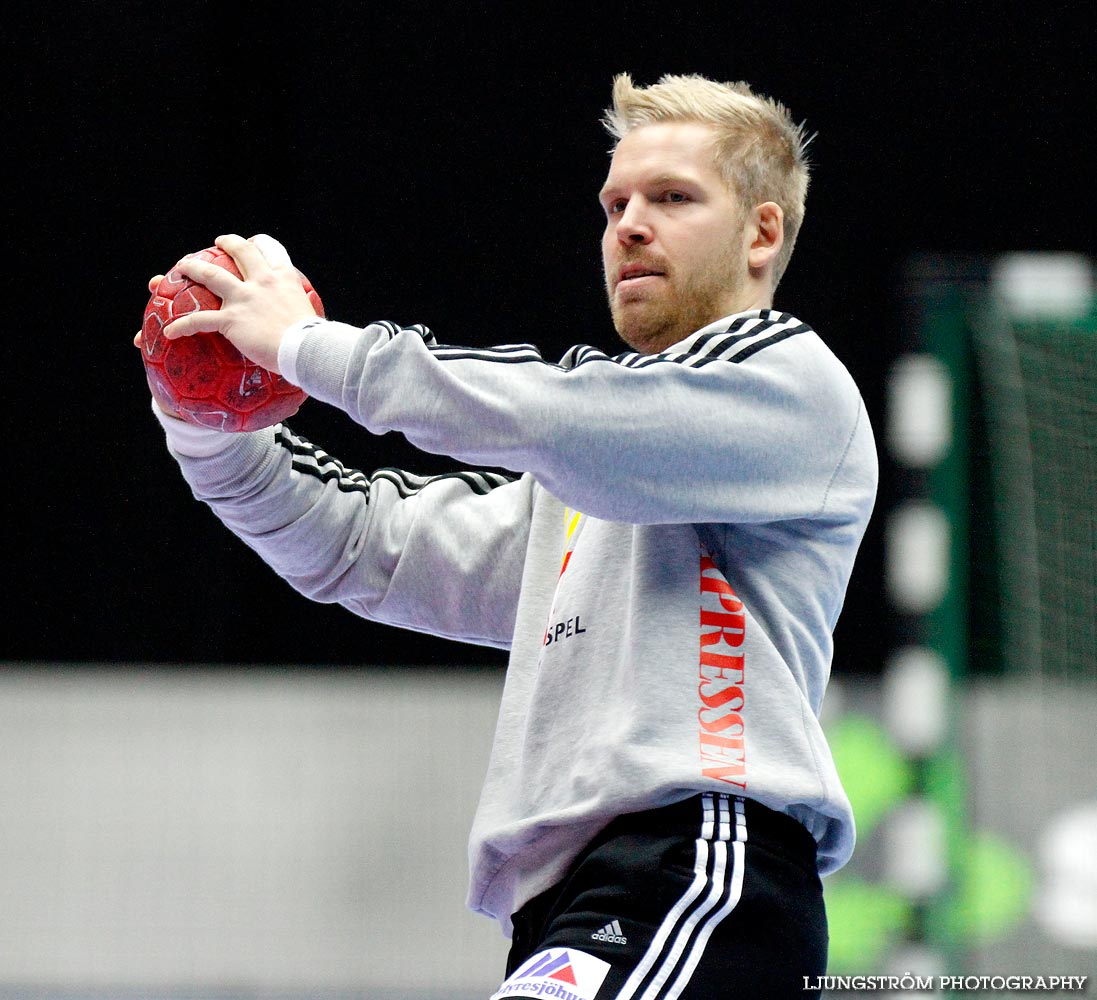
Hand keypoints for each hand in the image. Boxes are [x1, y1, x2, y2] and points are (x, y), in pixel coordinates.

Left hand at [159, 234, 316, 373]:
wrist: (307, 349)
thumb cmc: (315, 341)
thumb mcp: (314, 319)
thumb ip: (306, 318)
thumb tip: (312, 335)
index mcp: (284, 278)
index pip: (271, 250)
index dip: (260, 243)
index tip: (255, 243)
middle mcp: (262, 281)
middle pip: (240, 250)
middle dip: (227, 243)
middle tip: (218, 243)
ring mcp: (244, 298)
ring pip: (210, 274)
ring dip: (192, 268)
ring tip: (181, 267)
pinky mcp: (231, 319)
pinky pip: (199, 320)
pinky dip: (182, 325)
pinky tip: (170, 332)